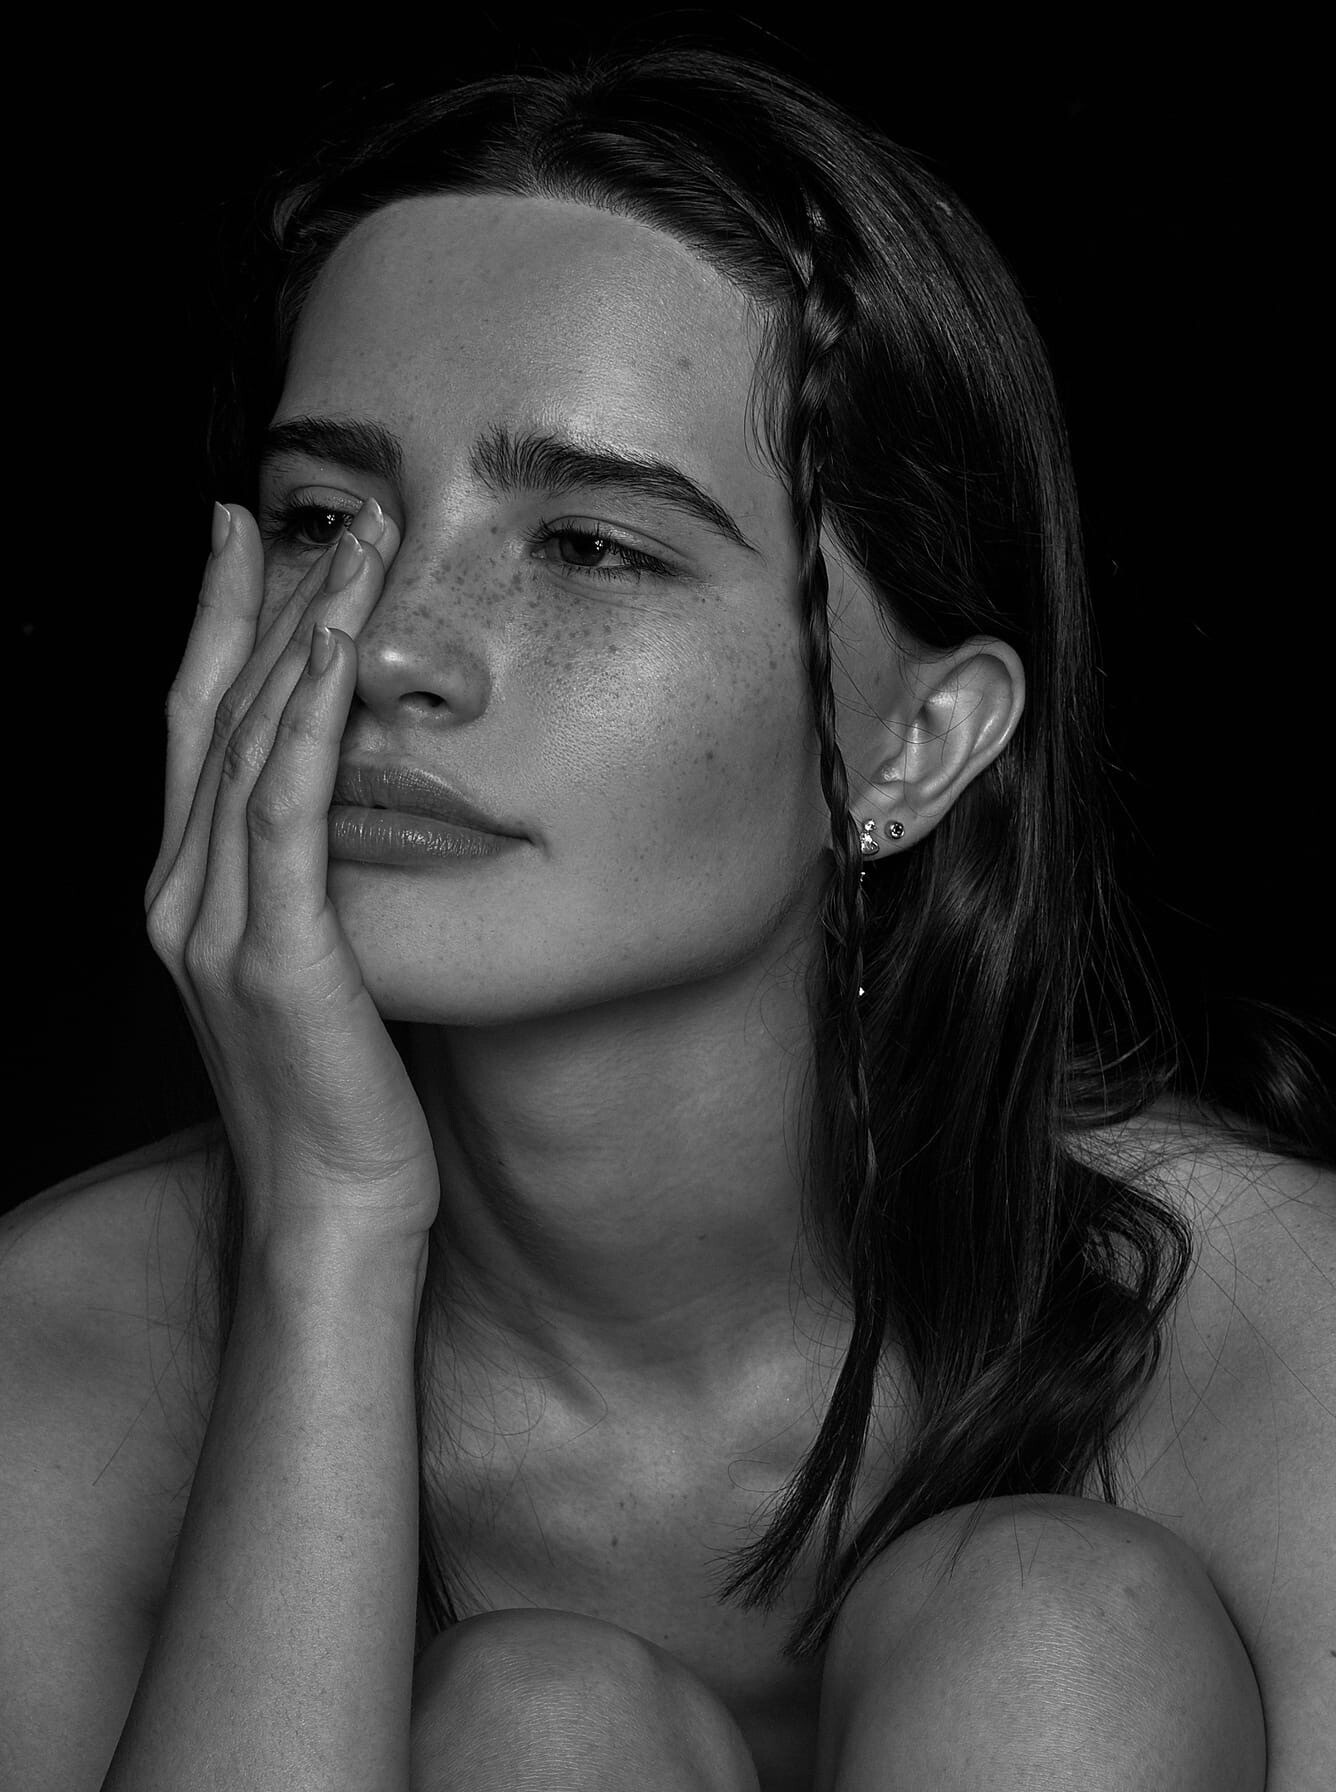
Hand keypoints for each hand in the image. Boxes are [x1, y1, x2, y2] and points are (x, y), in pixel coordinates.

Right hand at [145, 500, 441, 1251]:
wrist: (330, 1216)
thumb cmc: (340, 1103)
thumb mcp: (310, 975)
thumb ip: (305, 889)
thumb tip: (353, 813)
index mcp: (187, 896)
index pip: (197, 729)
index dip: (218, 626)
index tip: (249, 540)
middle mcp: (181, 897)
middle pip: (216, 713)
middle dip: (268, 601)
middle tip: (322, 507)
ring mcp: (218, 925)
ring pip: (251, 742)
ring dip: (301, 632)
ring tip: (354, 543)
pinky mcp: (276, 956)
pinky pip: (287, 812)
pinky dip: (309, 721)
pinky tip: (339, 649)